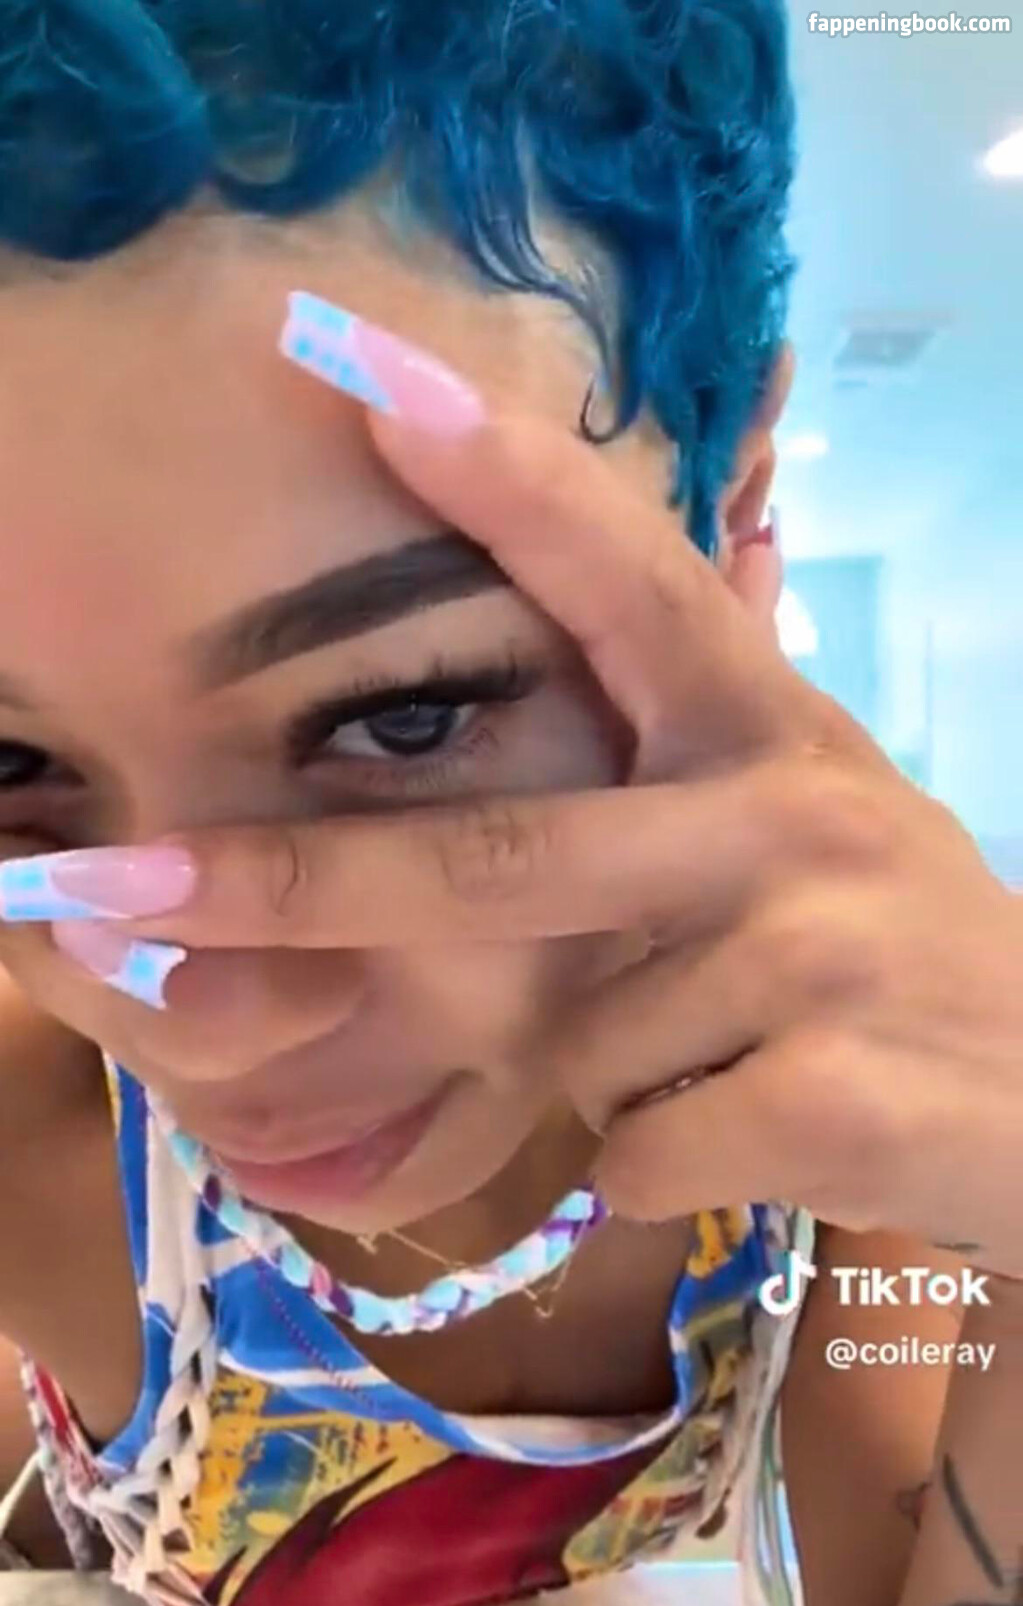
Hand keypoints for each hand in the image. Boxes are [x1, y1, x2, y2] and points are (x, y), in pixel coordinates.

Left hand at [9, 409, 1022, 1269]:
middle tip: (112, 885)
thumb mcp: (816, 827)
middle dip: (290, 887)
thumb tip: (602, 658)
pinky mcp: (824, 1095)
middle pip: (497, 857)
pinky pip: (631, 1152)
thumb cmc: (908, 968)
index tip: (359, 374)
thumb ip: (693, 756)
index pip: (628, 583)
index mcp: (771, 732)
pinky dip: (652, 1174)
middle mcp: (787, 814)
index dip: (502, 481)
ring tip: (737, 1066)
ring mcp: (811, 952)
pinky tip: (762, 1140)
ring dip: (610, 1084)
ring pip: (574, 1051)